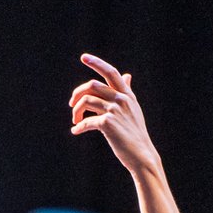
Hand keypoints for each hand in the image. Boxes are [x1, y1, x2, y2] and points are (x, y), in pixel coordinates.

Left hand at [69, 53, 157, 173]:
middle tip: (71, 104)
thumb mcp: (133, 109)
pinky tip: (76, 131)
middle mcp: (122, 99)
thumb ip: (127, 91)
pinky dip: (79, 126)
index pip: (111, 72)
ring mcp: (115, 111)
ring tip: (75, 120)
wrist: (141, 155)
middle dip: (78, 93)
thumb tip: (127, 75)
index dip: (97, 63)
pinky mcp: (108, 124)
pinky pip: (86, 121)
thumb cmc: (134, 133)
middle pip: (92, 85)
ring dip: (76, 111)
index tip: (83, 57)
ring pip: (86, 101)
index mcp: (127, 95)